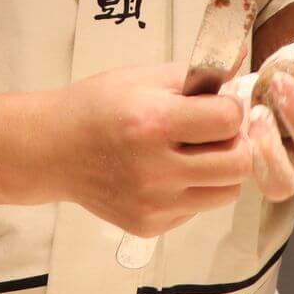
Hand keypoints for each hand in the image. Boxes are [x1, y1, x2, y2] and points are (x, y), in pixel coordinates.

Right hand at [49, 63, 252, 237]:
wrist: (52, 150)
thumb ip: (195, 75)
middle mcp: (156, 169)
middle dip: (236, 142)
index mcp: (154, 123)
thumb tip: (241, 68)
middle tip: (216, 132)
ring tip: (196, 153)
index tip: (219, 104)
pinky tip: (168, 171)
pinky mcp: (149, 225)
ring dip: (221, 170)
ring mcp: (153, 203)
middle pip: (238, 164)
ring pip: (226, 193)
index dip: (231, 108)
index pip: (228, 120)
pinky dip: (194, 189)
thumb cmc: (96, 107)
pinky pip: (198, 209)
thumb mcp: (143, 77)